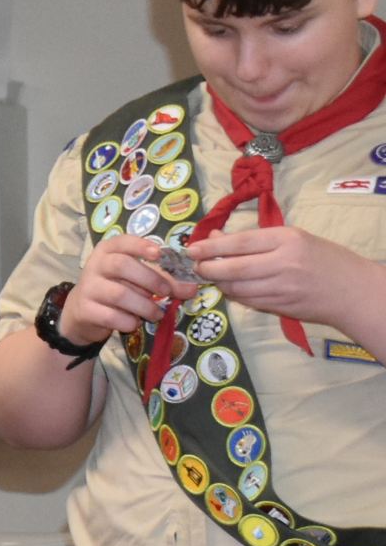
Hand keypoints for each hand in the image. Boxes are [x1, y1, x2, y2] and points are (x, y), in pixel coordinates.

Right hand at [63, 233, 192, 339]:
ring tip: (156, 314)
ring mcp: (88, 288)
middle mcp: (95, 266)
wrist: (83, 312)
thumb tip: (192, 287)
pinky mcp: (84, 310)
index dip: (141, 246)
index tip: (159, 254)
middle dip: (150, 279)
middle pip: (122, 265)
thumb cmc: (116, 289)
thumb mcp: (136, 279)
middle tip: (166, 292)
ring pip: (119, 294)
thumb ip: (163, 279)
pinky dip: (129, 321)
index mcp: (108, 251)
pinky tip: (134, 323)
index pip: (123, 242)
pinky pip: (111, 316)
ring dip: (144, 305)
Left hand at [185, 222, 385, 327]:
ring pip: (236, 288)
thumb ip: (255, 239)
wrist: (354, 291)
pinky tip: (230, 288)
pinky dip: (233, 294)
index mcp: (288, 240)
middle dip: (208, 268)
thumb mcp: (295, 239)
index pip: (241, 242)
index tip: (192, 248)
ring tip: (211, 276)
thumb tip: (215, 237)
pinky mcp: (280, 307)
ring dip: (218, 283)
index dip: (212, 247)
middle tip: (195, 266)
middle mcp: (284, 263)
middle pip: (233, 268)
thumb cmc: (325, 259)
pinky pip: (247, 301)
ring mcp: (282, 288)